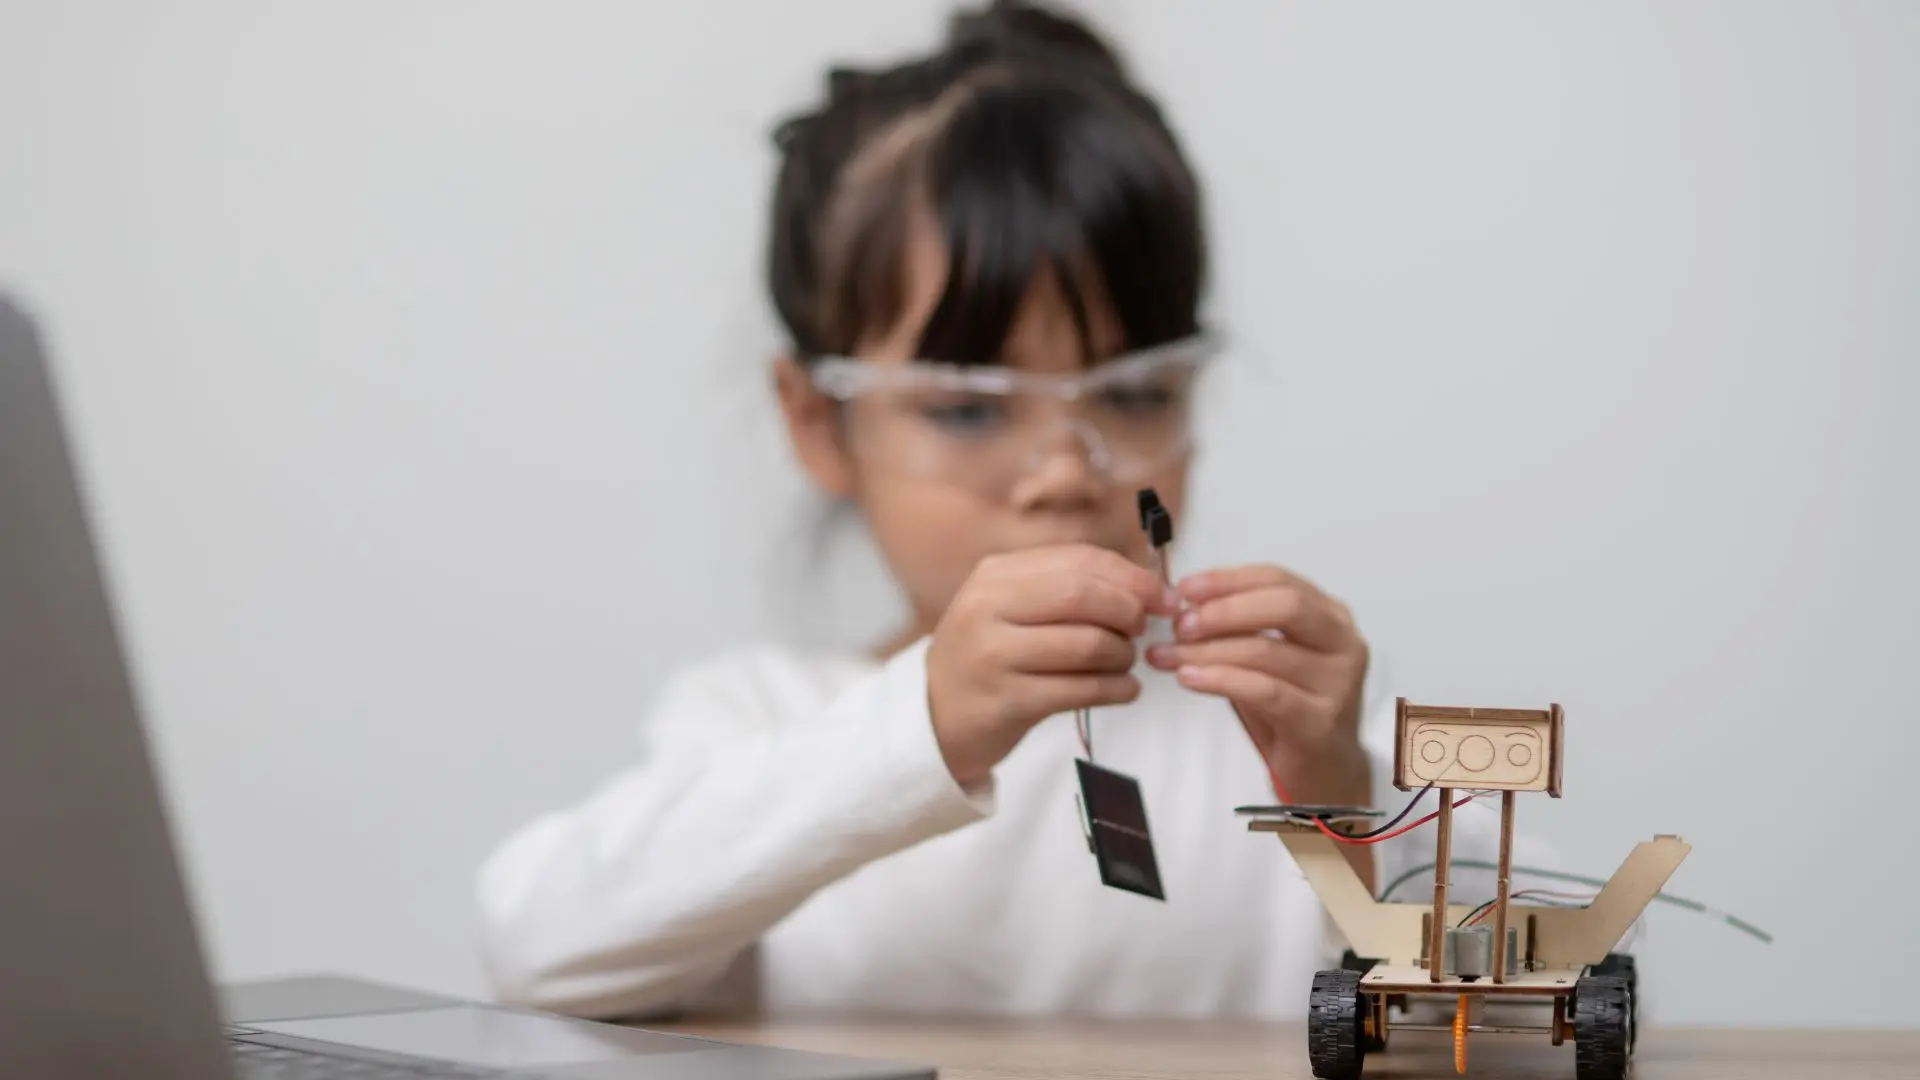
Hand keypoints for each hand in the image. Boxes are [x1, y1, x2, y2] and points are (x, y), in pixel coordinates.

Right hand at [927, 544, 1180, 786]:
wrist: (935, 713)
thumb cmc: (990, 655)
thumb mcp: (1012, 606)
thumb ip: (1068, 587)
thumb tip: (1147, 584)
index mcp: (995, 574)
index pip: (1078, 560)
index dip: (1130, 576)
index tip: (1161, 596)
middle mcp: (988, 607)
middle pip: (1083, 595)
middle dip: (1128, 612)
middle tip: (1143, 630)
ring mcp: (993, 655)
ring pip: (1087, 644)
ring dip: (1124, 655)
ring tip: (1126, 663)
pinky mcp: (1006, 701)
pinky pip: (1081, 690)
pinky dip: (1117, 689)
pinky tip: (1125, 690)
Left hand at [1146, 564, 1370, 803]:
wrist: (1324, 771)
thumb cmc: (1290, 707)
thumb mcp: (1266, 658)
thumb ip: (1238, 628)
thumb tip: (1182, 605)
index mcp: (1330, 616)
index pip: (1279, 579)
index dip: (1229, 580)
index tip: (1185, 588)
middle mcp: (1343, 643)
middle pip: (1285, 606)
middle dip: (1225, 610)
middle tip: (1179, 624)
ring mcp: (1337, 683)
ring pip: (1267, 651)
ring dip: (1208, 651)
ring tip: (1168, 656)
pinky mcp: (1320, 721)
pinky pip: (1265, 691)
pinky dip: (1221, 680)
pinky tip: (1189, 679)